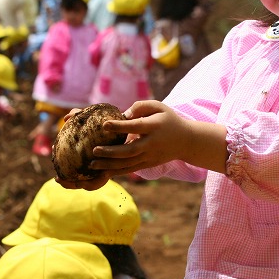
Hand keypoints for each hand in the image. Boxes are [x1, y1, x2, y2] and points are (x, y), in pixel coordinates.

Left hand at [56, 102, 182, 189]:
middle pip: (130, 150)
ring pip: (129, 163)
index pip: (136, 127)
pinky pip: (131, 169)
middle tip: (94, 150)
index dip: (120, 126)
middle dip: (111, 152)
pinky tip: (103, 172)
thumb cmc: (168, 119)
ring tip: (92, 164)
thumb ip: (141, 106)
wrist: (186, 141)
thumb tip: (123, 114)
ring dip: (110, 165)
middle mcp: (152, 143)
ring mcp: (150, 156)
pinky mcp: (148, 164)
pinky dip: (117, 172)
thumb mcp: (159, 106)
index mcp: (155, 127)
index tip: (104, 125)